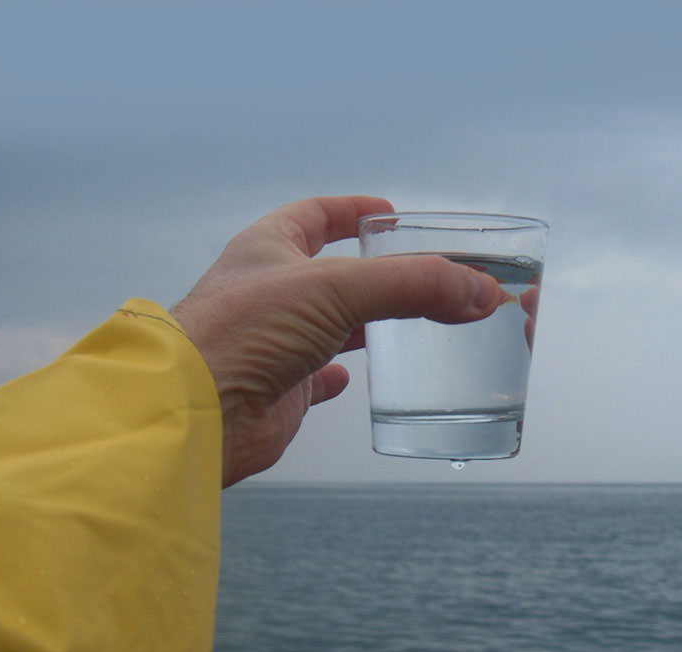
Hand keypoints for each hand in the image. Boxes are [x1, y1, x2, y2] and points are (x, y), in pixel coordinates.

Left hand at [171, 196, 508, 486]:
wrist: (199, 412)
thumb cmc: (248, 331)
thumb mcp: (338, 289)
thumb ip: (413, 285)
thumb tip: (482, 292)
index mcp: (269, 249)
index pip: (314, 215)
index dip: (351, 209)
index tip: (387, 211)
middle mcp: (267, 293)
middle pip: (326, 272)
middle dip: (369, 272)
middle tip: (415, 274)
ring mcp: (271, 343)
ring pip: (324, 326)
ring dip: (360, 324)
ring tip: (404, 323)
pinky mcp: (278, 389)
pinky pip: (313, 378)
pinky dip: (337, 376)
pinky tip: (354, 378)